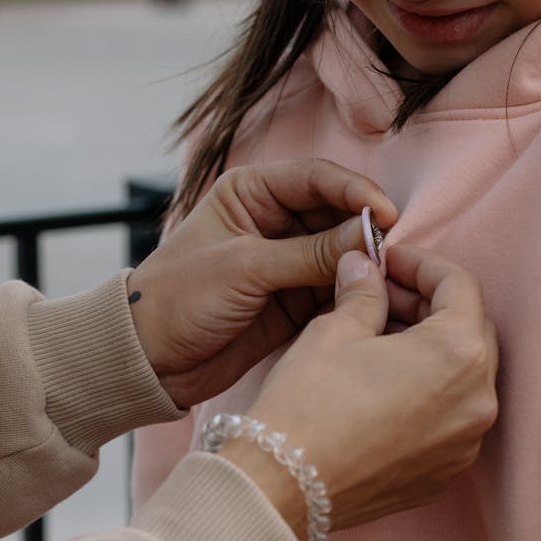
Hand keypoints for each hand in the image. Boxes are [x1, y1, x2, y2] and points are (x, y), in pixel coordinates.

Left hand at [127, 159, 396, 408]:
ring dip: (362, 266)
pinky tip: (375, 301)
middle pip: (335, 215)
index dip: (354, 192)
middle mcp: (271, 223)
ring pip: (339, 255)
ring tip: (389, 279)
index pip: (315, 179)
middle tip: (392, 252)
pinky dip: (353, 295)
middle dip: (363, 231)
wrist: (149, 361)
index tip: (387, 214)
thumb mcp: (245, 268)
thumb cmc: (178, 300)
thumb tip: (370, 234)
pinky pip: (333, 292)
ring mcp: (284, 264)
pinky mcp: (291, 303)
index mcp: (250, 194)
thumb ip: (309, 253)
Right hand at [221, 246, 498, 540]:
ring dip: (430, 352)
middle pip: (469, 333)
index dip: (421, 265)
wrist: (283, 487)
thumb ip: (363, 292)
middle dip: (429, 307)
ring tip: (379, 343)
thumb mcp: (333, 331)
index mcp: (458, 354)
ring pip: (461, 379)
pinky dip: (426, 395)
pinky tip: (382, 388)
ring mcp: (464, 444)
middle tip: (382, 297)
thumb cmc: (307, 405)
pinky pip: (447, 421)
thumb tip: (364, 267)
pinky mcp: (443, 473)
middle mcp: (478, 402)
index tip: (388, 262)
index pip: (460, 287)